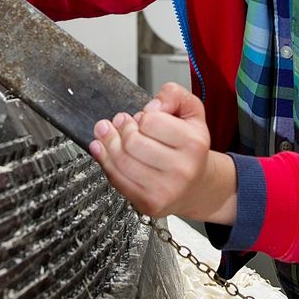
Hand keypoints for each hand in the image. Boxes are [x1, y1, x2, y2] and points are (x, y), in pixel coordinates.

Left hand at [89, 82, 236, 221]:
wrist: (196, 185)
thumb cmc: (189, 147)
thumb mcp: (191, 113)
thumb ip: (174, 95)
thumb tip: (154, 104)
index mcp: (194, 143)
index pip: (151, 121)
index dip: (142, 115)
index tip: (143, 117)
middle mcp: (182, 169)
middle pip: (132, 141)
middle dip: (122, 128)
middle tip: (121, 122)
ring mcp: (166, 189)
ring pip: (121, 161)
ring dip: (109, 142)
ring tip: (107, 132)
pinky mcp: (150, 203)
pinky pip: (117, 179)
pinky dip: (105, 161)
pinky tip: (102, 149)